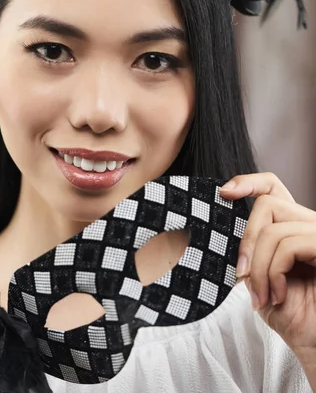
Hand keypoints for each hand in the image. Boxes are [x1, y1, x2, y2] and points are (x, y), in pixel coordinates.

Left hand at [220, 172, 315, 356]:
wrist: (314, 344)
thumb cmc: (291, 314)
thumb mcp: (259, 276)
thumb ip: (248, 250)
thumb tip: (219, 230)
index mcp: (293, 226)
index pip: (272, 187)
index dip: (249, 182)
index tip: (225, 192)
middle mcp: (310, 225)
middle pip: (269, 204)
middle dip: (248, 241)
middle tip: (244, 274)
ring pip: (275, 230)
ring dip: (259, 267)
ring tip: (263, 296)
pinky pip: (288, 245)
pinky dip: (273, 272)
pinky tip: (277, 295)